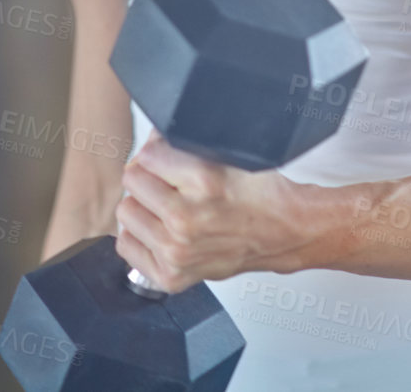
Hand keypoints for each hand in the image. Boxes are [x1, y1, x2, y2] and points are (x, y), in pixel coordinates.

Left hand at [114, 132, 324, 291]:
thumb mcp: (228, 153)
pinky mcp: (172, 275)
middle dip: (148, 177)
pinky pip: (126, 245)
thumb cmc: (261, 195)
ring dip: (142, 206)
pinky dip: (140, 236)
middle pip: (132, 181)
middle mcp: (186, 220)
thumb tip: (152, 136)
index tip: (168, 158)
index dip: (158, 152)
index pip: (146, 155)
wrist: (284, 233)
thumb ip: (186, 141)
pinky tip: (161, 230)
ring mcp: (177, 251)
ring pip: (125, 212)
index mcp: (202, 182)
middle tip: (169, 183)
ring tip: (166, 207)